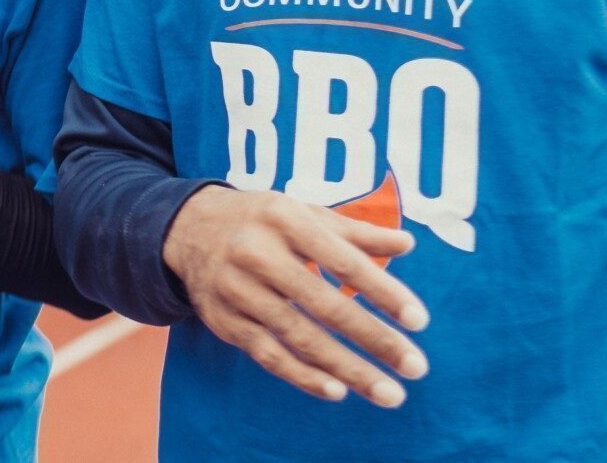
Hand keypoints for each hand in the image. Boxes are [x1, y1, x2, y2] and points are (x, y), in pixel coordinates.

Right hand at [163, 186, 429, 407]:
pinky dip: (304, 375)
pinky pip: (269, 355)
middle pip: (324, 304)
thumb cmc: (262, 221)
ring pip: (300, 337)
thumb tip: (408, 243)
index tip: (419, 320)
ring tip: (389, 393)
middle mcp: (257, 254)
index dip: (382, 291)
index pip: (342, 260)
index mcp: (285, 219)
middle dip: (374, 339)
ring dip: (349, 369)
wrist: (188, 229)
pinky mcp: (225, 321)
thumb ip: (355, 232)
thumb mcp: (303, 214)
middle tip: (417, 366)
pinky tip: (338, 390)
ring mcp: (238, 290)